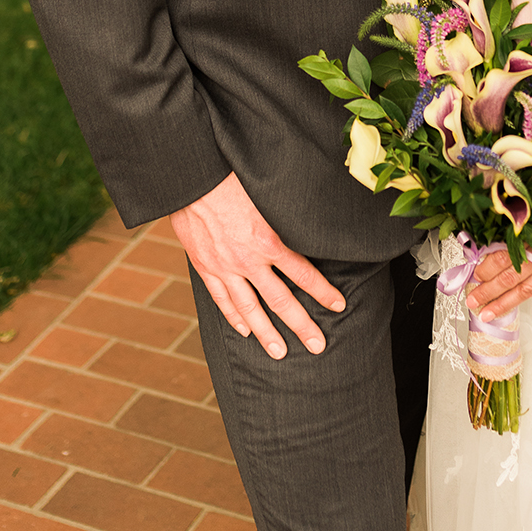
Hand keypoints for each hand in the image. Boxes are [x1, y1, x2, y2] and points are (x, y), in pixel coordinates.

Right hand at [170, 171, 345, 359]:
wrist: (193, 179)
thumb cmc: (233, 178)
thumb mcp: (269, 195)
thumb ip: (288, 215)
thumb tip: (312, 221)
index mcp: (269, 240)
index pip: (303, 273)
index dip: (323, 292)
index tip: (338, 305)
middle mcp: (249, 260)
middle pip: (281, 300)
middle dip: (301, 325)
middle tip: (317, 346)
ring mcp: (225, 267)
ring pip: (250, 308)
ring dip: (267, 333)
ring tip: (280, 352)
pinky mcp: (206, 267)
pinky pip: (222, 299)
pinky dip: (234, 317)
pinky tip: (245, 331)